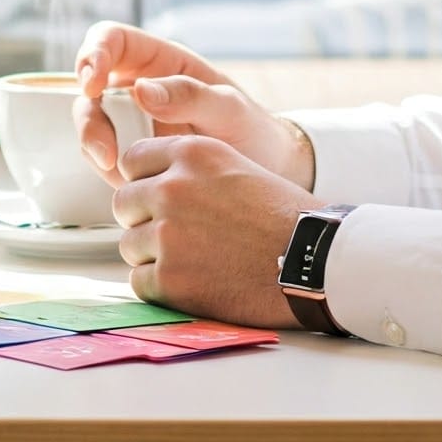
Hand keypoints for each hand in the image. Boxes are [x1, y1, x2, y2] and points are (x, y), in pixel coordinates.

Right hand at [72, 21, 314, 189]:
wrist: (269, 172)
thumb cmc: (252, 129)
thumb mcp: (229, 107)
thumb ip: (189, 94)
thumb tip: (141, 90)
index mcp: (160, 61)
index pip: (112, 39)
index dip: (94, 53)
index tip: (94, 82)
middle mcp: (138, 88)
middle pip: (90, 88)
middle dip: (88, 115)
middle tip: (102, 146)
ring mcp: (132, 123)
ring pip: (91, 123)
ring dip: (93, 144)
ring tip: (116, 168)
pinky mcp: (134, 155)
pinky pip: (105, 157)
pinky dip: (107, 170)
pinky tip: (128, 181)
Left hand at [113, 133, 313, 328]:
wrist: (318, 263)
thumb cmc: (285, 218)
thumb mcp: (236, 167)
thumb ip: (189, 170)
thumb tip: (148, 182)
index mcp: (190, 153)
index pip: (132, 161)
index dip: (144, 182)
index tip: (159, 199)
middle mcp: (172, 188)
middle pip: (123, 203)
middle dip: (143, 219)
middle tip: (177, 236)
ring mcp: (167, 235)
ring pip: (129, 245)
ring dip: (153, 255)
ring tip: (194, 261)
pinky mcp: (171, 279)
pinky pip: (140, 282)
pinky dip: (161, 288)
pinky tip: (194, 283)